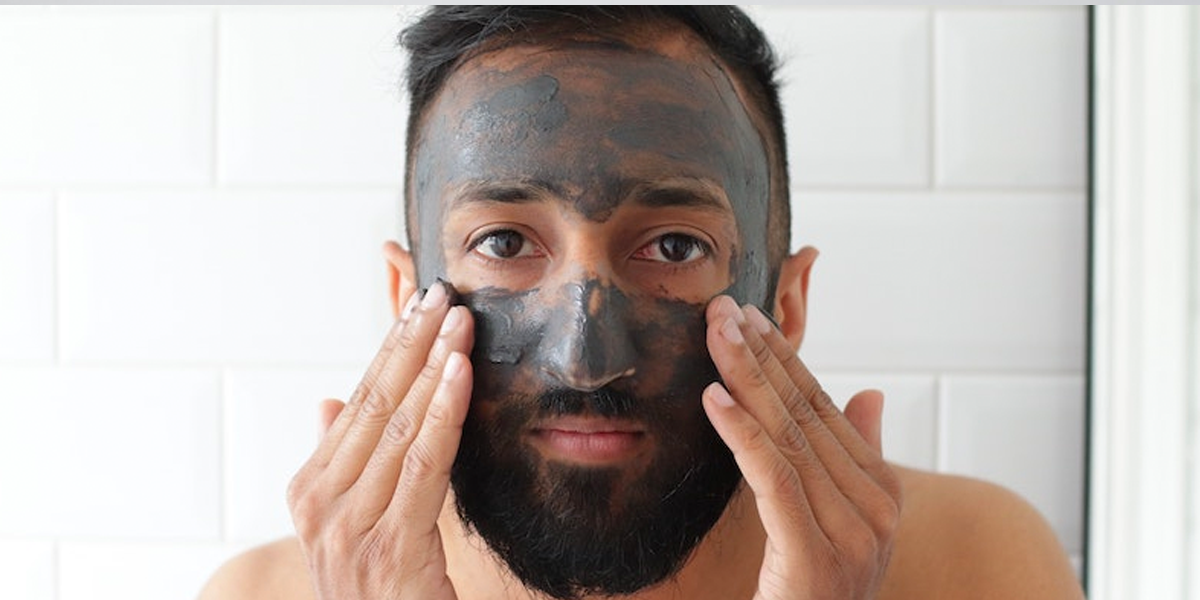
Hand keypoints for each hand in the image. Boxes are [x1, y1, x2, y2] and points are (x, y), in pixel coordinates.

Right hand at [287, 281, 473, 599]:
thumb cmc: (379, 589)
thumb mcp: (355, 521)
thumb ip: (346, 461)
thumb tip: (331, 403)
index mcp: (311, 491)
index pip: (359, 400)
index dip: (392, 347)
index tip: (421, 303)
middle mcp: (321, 505)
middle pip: (375, 403)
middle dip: (413, 342)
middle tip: (444, 293)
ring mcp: (349, 529)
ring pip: (398, 427)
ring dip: (433, 366)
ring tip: (459, 322)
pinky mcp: (389, 549)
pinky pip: (422, 466)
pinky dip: (443, 414)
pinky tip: (460, 375)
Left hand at [702, 296, 901, 599]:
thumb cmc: (814, 596)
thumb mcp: (838, 526)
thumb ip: (857, 458)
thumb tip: (871, 393)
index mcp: (881, 493)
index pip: (825, 410)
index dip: (785, 360)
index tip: (748, 317)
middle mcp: (875, 508)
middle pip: (806, 414)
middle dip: (761, 355)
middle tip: (722, 307)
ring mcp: (851, 533)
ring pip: (789, 437)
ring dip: (747, 378)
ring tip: (714, 335)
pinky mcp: (814, 555)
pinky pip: (775, 478)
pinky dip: (744, 434)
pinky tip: (714, 399)